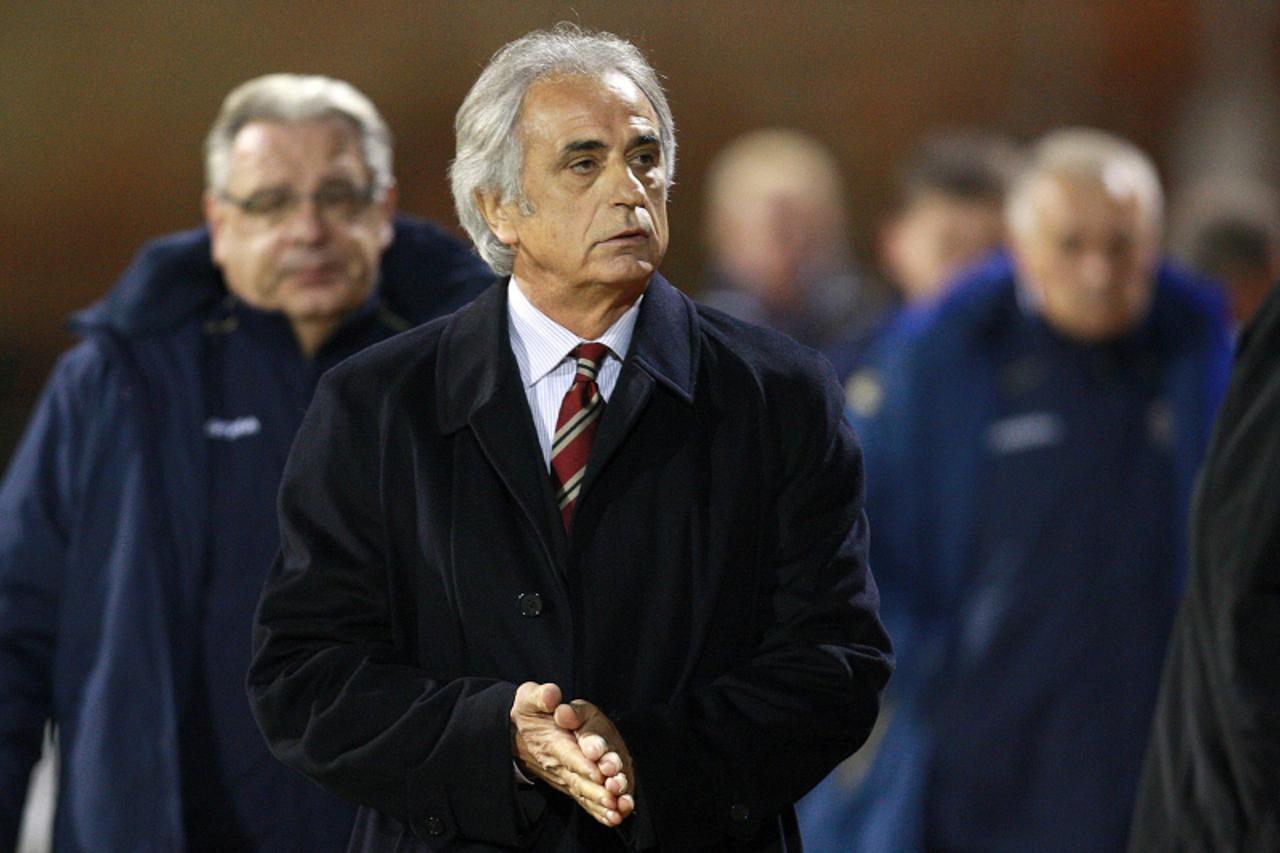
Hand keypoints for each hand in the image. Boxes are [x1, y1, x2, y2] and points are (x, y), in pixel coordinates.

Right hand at [510, 682, 627, 825]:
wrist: (517, 734)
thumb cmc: (531, 712)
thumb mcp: (529, 697)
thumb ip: (541, 695)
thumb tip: (551, 696)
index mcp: (553, 740)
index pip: (568, 754)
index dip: (583, 763)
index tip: (599, 771)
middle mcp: (559, 763)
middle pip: (579, 779)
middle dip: (597, 788)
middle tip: (614, 793)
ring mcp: (566, 777)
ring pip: (584, 793)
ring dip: (601, 803)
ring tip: (618, 810)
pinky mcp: (572, 784)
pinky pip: (585, 801)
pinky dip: (598, 812)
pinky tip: (613, 818)